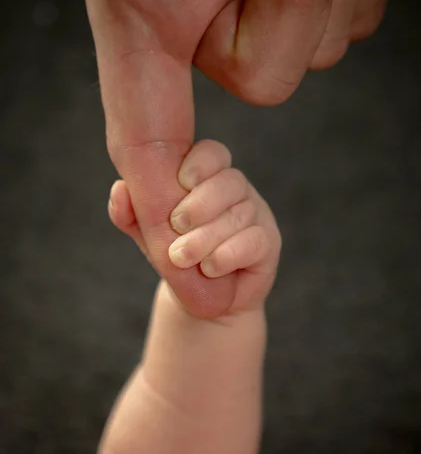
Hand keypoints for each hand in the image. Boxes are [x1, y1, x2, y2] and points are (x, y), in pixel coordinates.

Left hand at [109, 139, 281, 317]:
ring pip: (240, 214)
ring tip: (182, 256)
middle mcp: (236, 192)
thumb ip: (132, 213)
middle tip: (176, 225)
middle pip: (229, 181)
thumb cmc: (177, 257)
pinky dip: (228, 254)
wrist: (201, 299)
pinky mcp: (268, 242)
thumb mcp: (149, 236)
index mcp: (209, 179)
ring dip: (208, 236)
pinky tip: (210, 268)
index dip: (200, 162)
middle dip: (200, 204)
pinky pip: (254, 240)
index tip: (181, 180)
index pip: (213, 154)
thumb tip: (120, 190)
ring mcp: (256, 215)